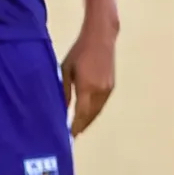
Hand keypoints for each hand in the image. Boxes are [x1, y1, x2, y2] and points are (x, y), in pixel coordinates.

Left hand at [61, 21, 116, 136]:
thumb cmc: (79, 51)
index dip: (75, 126)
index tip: (69, 136)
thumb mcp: (66, 69)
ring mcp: (108, 89)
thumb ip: (64, 90)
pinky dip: (94, 112)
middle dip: (82, 127)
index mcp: (87, 87)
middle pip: (91, 116)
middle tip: (72, 135)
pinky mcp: (112, 86)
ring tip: (78, 128)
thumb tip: (62, 108)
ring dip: (88, 121)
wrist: (101, 38)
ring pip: (98, 111)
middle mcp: (100, 91)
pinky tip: (87, 114)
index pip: (81, 114)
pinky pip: (102, 104)